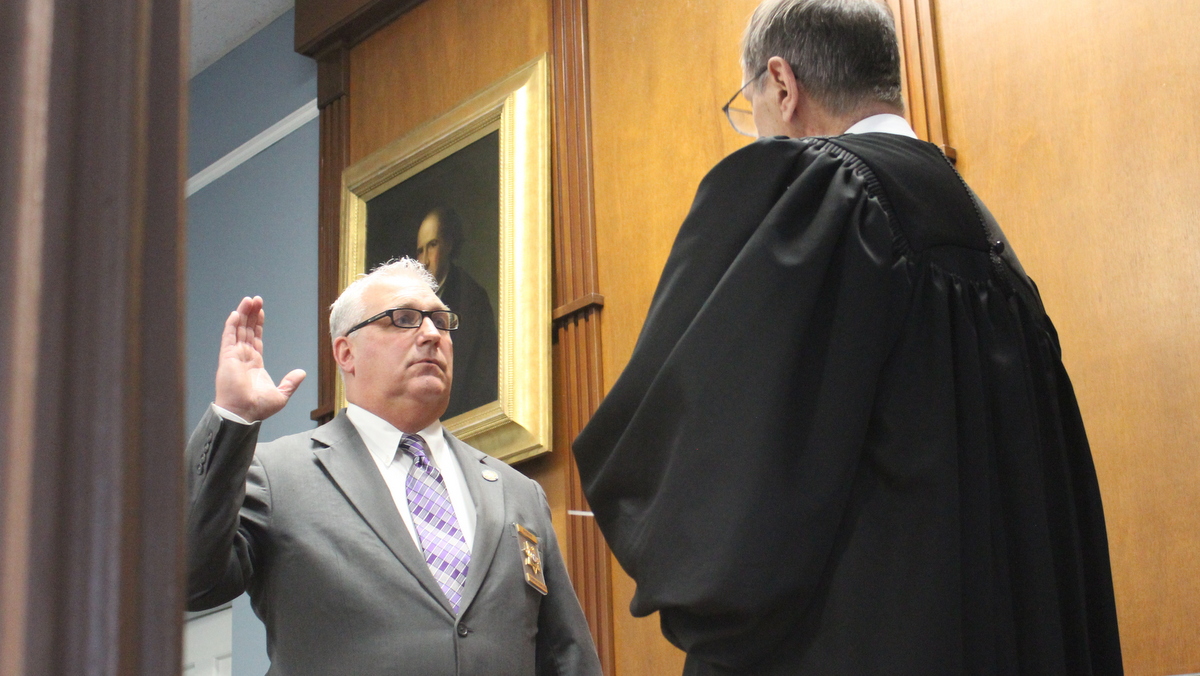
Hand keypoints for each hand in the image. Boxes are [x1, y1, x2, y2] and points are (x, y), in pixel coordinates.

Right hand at [214, 296, 305, 421]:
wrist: (244, 414)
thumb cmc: (258, 408)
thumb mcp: (281, 394)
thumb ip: (290, 382)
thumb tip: (301, 373)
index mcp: (254, 364)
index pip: (255, 339)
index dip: (258, 324)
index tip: (261, 311)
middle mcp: (243, 358)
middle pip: (246, 330)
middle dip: (251, 314)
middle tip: (256, 299)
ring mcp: (234, 357)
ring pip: (237, 330)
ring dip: (242, 314)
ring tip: (249, 300)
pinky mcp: (227, 358)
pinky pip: (228, 338)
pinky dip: (232, 325)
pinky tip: (236, 313)